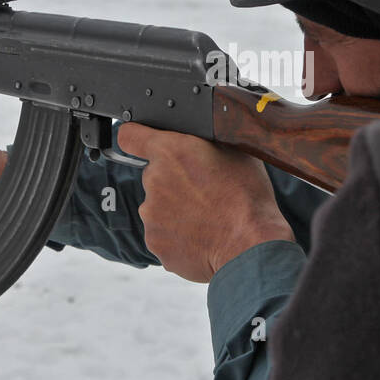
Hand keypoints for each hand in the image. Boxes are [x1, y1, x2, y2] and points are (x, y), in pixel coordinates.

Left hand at [117, 123, 294, 282]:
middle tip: (203, 192)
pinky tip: (202, 236)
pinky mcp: (155, 242)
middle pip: (154, 176)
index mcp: (170, 151)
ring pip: (158, 207)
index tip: (141, 143)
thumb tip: (199, 141)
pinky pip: (164, 234)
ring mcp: (151, 214)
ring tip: (207, 218)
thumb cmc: (247, 197)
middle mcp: (153, 180)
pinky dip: (179, 235)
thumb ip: (204, 142)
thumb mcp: (234, 151)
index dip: (137, 138)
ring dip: (176, 210)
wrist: (250, 244)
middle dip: (173, 181)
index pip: (129, 135)